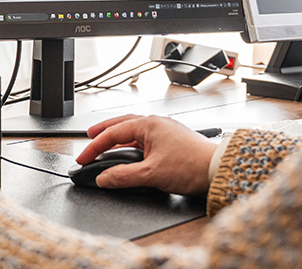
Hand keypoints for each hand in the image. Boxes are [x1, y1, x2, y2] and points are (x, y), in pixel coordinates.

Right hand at [76, 114, 216, 195]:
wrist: (219, 170)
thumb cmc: (192, 166)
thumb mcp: (151, 174)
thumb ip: (123, 177)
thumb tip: (104, 178)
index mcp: (148, 125)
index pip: (112, 134)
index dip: (94, 147)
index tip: (83, 158)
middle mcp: (156, 123)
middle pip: (121, 124)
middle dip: (103, 131)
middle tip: (88, 137)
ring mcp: (164, 130)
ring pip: (133, 130)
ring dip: (117, 136)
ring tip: (106, 143)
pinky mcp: (171, 140)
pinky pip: (144, 137)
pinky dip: (131, 143)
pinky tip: (129, 152)